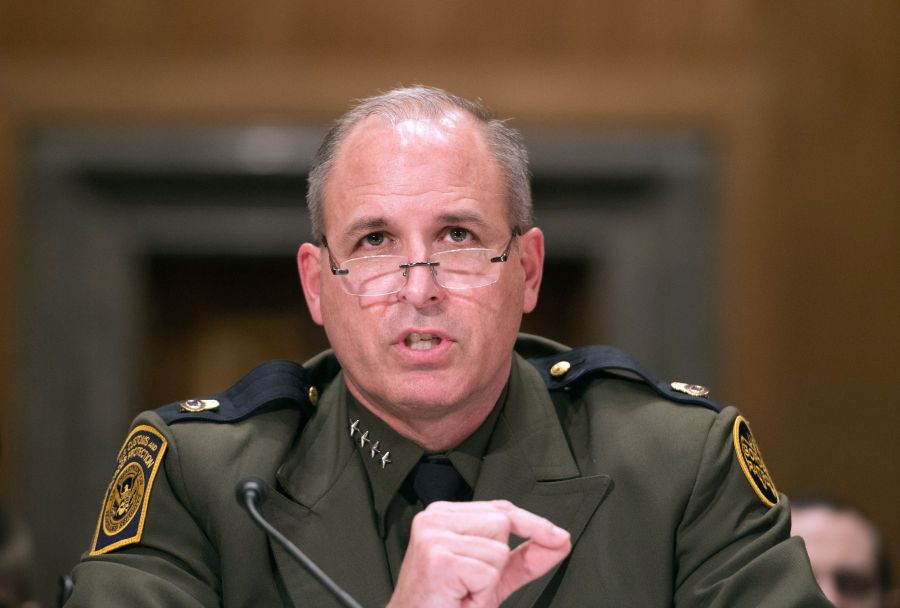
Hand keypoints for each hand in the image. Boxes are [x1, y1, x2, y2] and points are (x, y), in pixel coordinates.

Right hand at [388, 500, 570, 607]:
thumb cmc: (445, 603)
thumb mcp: (491, 577)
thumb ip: (525, 557)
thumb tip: (560, 540)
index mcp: (443, 515)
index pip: (499, 507)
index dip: (532, 523)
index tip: (557, 536)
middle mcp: (434, 519)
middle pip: (502, 522)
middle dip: (498, 560)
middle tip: (470, 581)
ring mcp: (434, 536)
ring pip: (498, 549)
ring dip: (488, 581)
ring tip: (463, 590)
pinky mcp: (440, 559)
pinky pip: (488, 572)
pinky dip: (481, 593)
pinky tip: (459, 596)